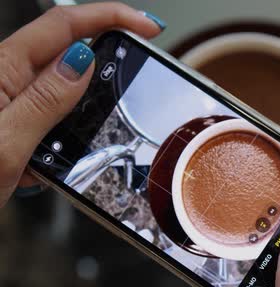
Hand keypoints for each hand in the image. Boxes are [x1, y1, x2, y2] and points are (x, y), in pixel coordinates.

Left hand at [0, 2, 165, 206]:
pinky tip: (55, 157)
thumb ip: (46, 100)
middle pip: (68, 48)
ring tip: (94, 127)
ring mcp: (10, 101)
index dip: (110, 16)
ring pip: (64, 85)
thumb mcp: (5, 145)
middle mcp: (5, 79)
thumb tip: (82, 60)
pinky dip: (67, 130)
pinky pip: (52, 114)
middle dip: (106, 53)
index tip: (146, 25)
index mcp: (1, 71)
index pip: (64, 25)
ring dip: (87, 102)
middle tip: (137, 70)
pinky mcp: (13, 121)